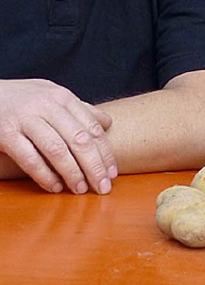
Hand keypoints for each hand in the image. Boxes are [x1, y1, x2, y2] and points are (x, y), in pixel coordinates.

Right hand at [0, 79, 117, 193]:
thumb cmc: (23, 98)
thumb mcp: (52, 95)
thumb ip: (79, 109)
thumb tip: (107, 122)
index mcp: (62, 97)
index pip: (92, 127)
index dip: (105, 152)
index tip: (113, 172)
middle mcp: (47, 105)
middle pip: (79, 140)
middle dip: (95, 166)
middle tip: (103, 187)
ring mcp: (25, 118)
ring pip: (57, 150)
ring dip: (73, 173)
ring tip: (81, 189)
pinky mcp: (6, 133)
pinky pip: (29, 158)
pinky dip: (45, 175)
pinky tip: (55, 187)